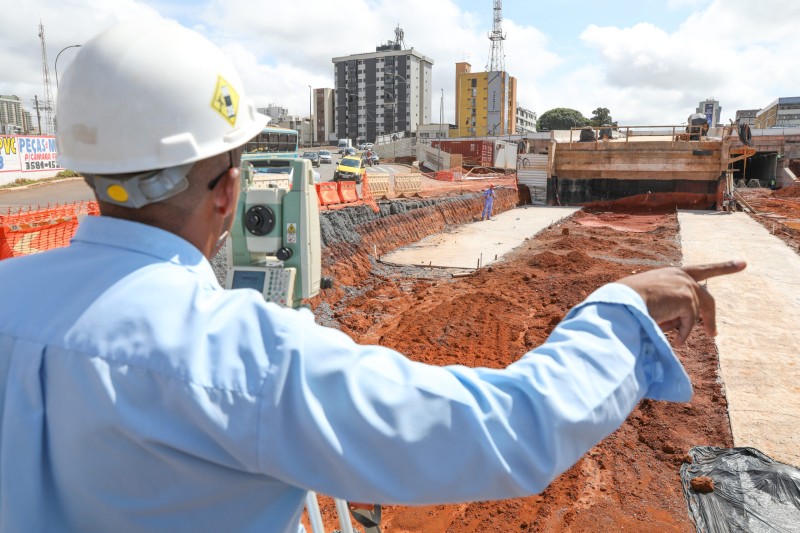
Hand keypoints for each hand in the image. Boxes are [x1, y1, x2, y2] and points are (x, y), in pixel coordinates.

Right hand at [617, 261, 745, 344]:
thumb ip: (667, 307)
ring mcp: (685, 286)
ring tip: (674, 338)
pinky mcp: (687, 299)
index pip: (701, 270)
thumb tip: (683, 325)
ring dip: (683, 328)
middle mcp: (680, 276)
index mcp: (670, 274)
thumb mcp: (649, 301)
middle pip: (706, 297)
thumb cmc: (626, 302)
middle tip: (713, 334)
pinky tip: (677, 342)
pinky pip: (688, 324)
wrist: (622, 301)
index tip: (742, 263)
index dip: (723, 267)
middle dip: (711, 317)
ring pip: (695, 313)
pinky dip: (682, 334)